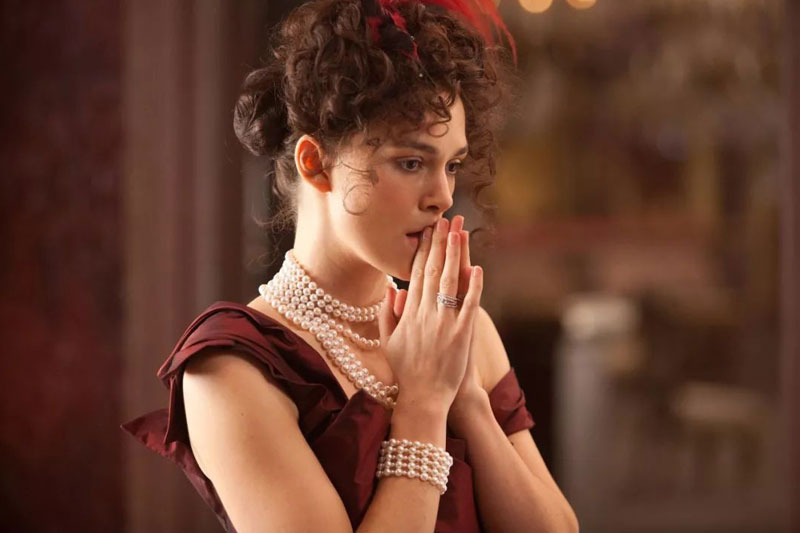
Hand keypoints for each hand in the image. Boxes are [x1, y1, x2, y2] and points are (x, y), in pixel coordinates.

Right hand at [389, 215, 484, 406]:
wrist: (424, 398)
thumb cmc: (407, 371)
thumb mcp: (388, 341)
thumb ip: (387, 314)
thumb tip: (391, 288)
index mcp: (409, 313)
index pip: (416, 274)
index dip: (423, 250)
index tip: (428, 231)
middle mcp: (425, 313)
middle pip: (432, 270)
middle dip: (439, 243)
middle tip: (444, 220)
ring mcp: (443, 323)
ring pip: (449, 281)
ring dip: (454, 255)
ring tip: (458, 232)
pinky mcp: (461, 334)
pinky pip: (469, 305)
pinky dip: (473, 286)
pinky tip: (478, 268)